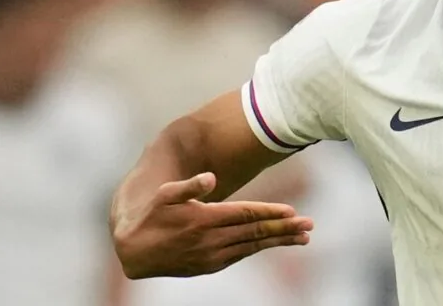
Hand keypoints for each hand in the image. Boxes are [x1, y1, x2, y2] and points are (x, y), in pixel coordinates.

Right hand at [112, 173, 313, 278]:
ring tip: (303, 237)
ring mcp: (211, 256)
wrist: (133, 250)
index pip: (245, 215)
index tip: (293, 212)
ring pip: (252, 246)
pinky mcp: (209, 266)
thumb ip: (188, 185)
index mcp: (204, 220)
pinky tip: (272, 242)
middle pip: (255, 232)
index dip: (270, 213)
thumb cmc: (149, 215)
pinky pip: (240, 255)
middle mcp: (211, 240)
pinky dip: (259, 248)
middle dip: (285, 228)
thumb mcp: (163, 195)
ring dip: (278, 241)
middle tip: (309, 225)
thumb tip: (211, 178)